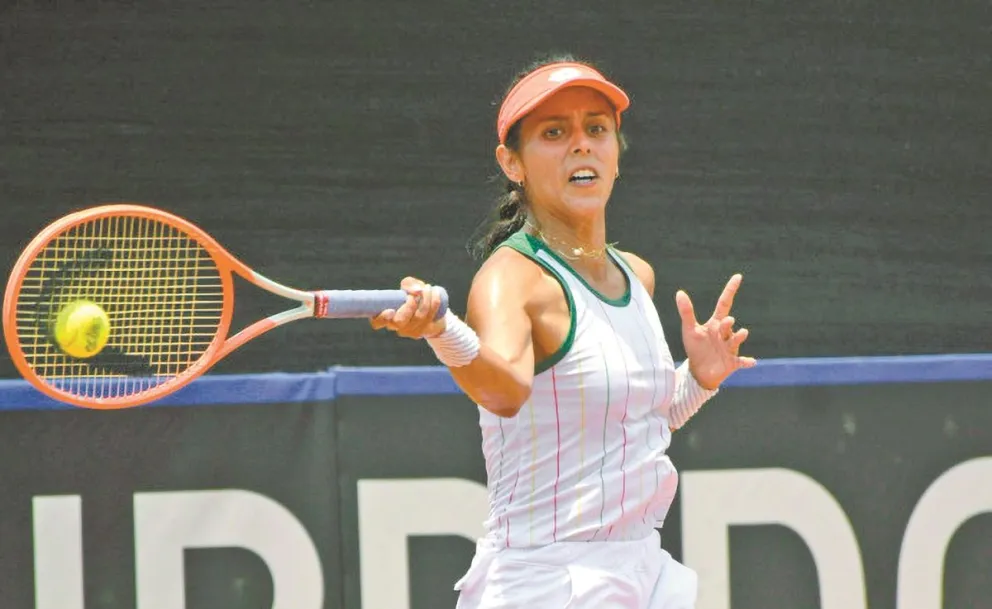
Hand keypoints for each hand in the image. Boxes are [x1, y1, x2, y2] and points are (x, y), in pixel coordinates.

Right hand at [369, 276, 446, 338]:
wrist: (434, 315)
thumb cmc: (416, 298)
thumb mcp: (409, 288)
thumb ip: (408, 284)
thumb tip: (416, 290)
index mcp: (386, 317)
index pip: (377, 322)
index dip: (381, 319)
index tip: (390, 310)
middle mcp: (397, 327)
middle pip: (400, 321)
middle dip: (410, 305)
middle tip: (415, 294)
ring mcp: (410, 331)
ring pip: (418, 317)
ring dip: (425, 299)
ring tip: (427, 287)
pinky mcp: (424, 331)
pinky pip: (429, 316)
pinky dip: (434, 302)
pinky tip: (435, 292)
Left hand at [675, 273, 756, 389]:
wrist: (699, 371)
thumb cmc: (696, 348)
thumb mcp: (690, 330)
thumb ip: (686, 312)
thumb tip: (679, 292)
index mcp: (716, 323)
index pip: (725, 303)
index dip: (730, 290)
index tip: (738, 276)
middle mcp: (725, 334)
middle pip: (728, 324)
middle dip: (728, 323)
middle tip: (727, 320)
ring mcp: (730, 348)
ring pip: (736, 340)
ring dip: (739, 337)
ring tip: (742, 333)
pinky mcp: (732, 362)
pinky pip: (742, 361)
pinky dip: (747, 361)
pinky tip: (751, 361)